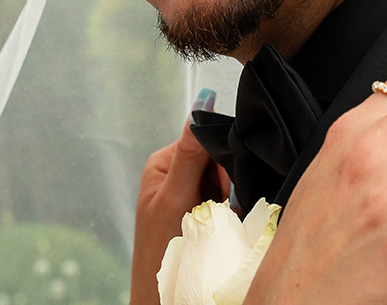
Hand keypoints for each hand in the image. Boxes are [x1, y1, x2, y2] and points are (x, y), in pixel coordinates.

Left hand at [132, 113, 231, 304]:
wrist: (161, 298)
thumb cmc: (159, 251)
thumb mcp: (175, 198)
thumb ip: (190, 155)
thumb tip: (203, 102)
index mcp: (164, 163)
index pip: (205, 143)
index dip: (220, 166)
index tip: (220, 191)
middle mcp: (174, 175)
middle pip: (218, 165)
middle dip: (225, 189)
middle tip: (216, 213)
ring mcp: (186, 196)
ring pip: (225, 187)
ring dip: (227, 207)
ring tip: (215, 228)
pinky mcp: (197, 216)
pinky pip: (224, 207)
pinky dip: (227, 220)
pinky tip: (218, 234)